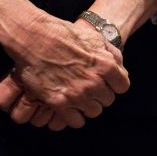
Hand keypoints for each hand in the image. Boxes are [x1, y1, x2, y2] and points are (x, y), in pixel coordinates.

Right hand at [0, 16, 128, 127]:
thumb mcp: (96, 38)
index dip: (114, 85)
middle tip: (89, 88)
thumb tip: (121, 70)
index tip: (106, 82)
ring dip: (88, 105)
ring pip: (94, 111)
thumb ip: (112, 55)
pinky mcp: (59, 103)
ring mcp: (77, 94)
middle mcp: (94, 83)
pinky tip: (70, 108)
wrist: (34, 37)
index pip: (122, 87)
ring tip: (78, 97)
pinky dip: (74, 117)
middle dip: (100, 94)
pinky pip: (76, 121)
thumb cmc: (65, 35)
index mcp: (106, 66)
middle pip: (107, 100)